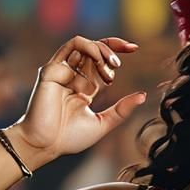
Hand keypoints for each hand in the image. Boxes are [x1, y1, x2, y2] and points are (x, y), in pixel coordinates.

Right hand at [11, 35, 146, 164]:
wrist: (46, 145)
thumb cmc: (69, 138)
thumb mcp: (103, 123)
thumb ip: (122, 110)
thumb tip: (143, 95)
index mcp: (84, 87)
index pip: (101, 61)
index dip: (116, 50)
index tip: (135, 48)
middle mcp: (73, 76)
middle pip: (94, 49)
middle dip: (111, 50)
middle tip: (117, 65)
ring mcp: (62, 71)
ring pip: (83, 44)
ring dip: (101, 50)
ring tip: (110, 67)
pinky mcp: (52, 69)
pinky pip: (71, 46)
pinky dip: (89, 48)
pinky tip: (97, 63)